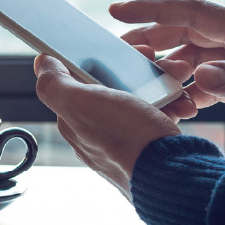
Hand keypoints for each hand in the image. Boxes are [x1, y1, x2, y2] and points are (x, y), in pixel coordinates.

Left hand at [33, 55, 183, 197]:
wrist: (170, 176)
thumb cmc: (127, 139)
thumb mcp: (82, 104)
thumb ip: (55, 84)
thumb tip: (41, 64)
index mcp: (74, 120)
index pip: (80, 78)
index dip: (100, 58)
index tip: (124, 49)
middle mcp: (96, 132)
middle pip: (113, 86)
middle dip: (139, 70)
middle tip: (162, 64)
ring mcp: (123, 140)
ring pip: (141, 99)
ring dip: (162, 85)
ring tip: (178, 80)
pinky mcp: (148, 147)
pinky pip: (160, 117)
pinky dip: (173, 107)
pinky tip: (183, 105)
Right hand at [111, 0, 224, 136]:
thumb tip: (198, 74)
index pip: (193, 12)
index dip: (152, 10)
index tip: (116, 11)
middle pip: (191, 30)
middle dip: (152, 39)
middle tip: (119, 55)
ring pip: (203, 53)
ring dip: (173, 65)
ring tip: (146, 83)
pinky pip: (221, 73)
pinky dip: (198, 85)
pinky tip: (185, 102)